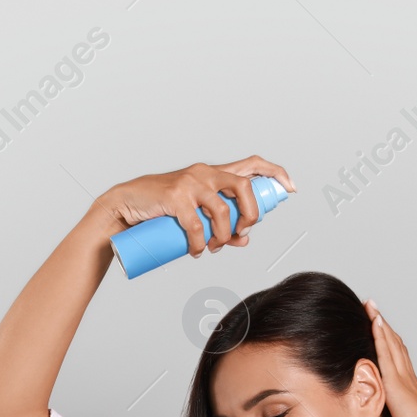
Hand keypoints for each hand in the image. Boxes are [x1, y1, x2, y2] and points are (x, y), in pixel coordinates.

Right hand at [97, 156, 294, 257]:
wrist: (125, 207)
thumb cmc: (161, 211)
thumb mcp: (194, 215)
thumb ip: (220, 225)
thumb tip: (245, 240)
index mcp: (213, 173)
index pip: (252, 164)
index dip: (275, 173)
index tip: (290, 188)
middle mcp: (205, 173)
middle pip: (245, 187)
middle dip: (250, 215)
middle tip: (242, 233)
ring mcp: (190, 183)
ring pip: (223, 210)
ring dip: (223, 236)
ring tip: (213, 248)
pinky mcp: (175, 197)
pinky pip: (197, 226)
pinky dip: (200, 244)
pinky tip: (197, 252)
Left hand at [363, 300, 416, 416]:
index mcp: (408, 388)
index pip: (396, 359)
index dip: (388, 343)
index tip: (379, 329)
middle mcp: (407, 377)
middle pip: (394, 345)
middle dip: (383, 327)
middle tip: (373, 309)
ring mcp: (402, 377)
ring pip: (391, 343)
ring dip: (380, 323)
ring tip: (370, 306)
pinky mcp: (396, 380)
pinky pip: (386, 351)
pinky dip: (380, 334)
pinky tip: (375, 320)